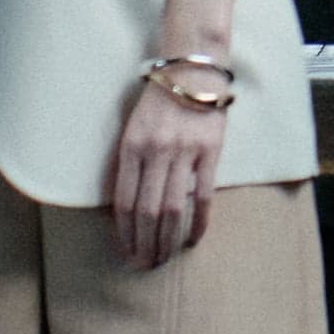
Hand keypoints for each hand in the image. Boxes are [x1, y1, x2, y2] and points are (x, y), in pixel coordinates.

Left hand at [111, 69, 229, 269]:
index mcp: (132, 146)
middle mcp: (155, 151)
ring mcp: (183, 153)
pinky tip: (192, 240)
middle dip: (144, 244)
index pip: (124, 201)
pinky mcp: (209, 153)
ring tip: (163, 259)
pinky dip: (198, 222)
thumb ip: (129, 162)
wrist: (193, 68)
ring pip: (172, 209)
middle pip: (147, 212)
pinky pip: (202, 196)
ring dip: (167, 240)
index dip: (124, 232)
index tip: (126, 251)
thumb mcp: (133, 127)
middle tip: (144, 265)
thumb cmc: (160, 100)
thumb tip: (126, 205)